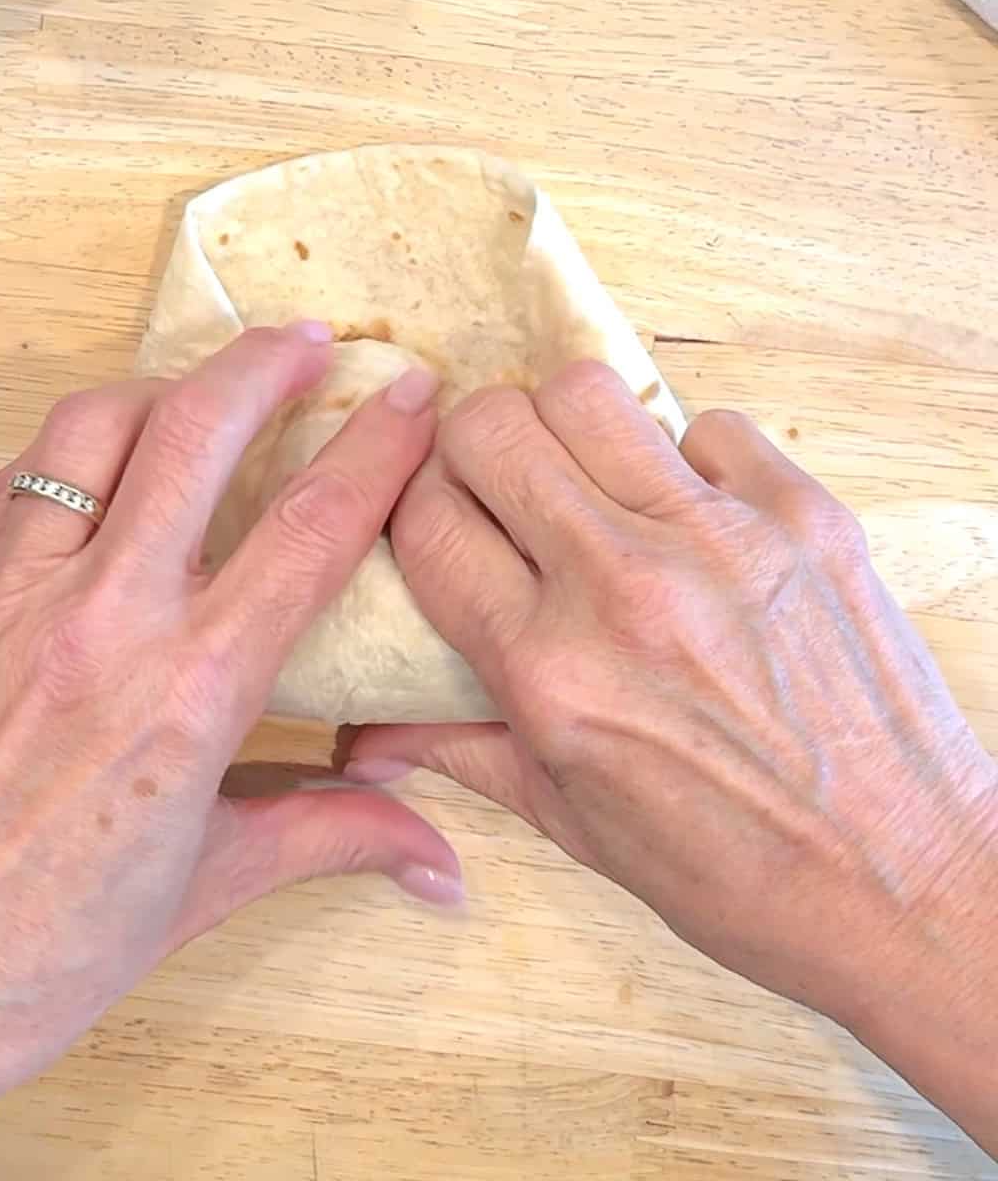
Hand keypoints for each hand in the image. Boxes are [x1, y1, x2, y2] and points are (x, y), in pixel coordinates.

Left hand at [0, 326, 459, 1180]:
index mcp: (188, 693)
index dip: (376, 446)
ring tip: (191, 403)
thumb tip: (444, 864)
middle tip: (301, 342)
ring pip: (88, 432)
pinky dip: (63, 470)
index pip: (311, 528)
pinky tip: (88, 494)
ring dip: (156, 397)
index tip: (408, 396)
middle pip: (196, 431)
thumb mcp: (210, 887)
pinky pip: (6, 495)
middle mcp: (95, 625)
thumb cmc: (46, 954)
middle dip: (262, 364)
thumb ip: (336, 834)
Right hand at [345, 363, 997, 1148]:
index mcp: (551, 674)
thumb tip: (369, 730)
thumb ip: (464, 751)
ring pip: (587, 392)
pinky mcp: (805, 516)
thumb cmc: (741, 873)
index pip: (428, 525)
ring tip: (588, 481)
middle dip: (474, 448)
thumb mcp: (577, 826)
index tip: (435, 518)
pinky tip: (695, 516)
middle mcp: (625, 590)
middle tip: (501, 486)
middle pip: (492, 428)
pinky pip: (709, 425)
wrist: (909, 886)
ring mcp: (721, 540)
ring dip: (567, 429)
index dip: (412, 509)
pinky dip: (687, 459)